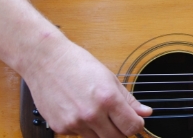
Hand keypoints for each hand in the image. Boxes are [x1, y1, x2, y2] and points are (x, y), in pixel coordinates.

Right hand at [22, 40, 151, 136]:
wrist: (46, 61)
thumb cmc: (78, 64)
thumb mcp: (109, 78)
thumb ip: (129, 99)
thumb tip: (146, 113)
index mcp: (107, 99)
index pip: (132, 127)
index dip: (137, 125)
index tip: (135, 121)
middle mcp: (91, 114)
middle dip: (122, 131)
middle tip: (119, 120)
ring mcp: (74, 123)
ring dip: (103, 131)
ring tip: (98, 112)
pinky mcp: (60, 127)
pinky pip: (79, 135)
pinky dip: (84, 128)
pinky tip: (80, 111)